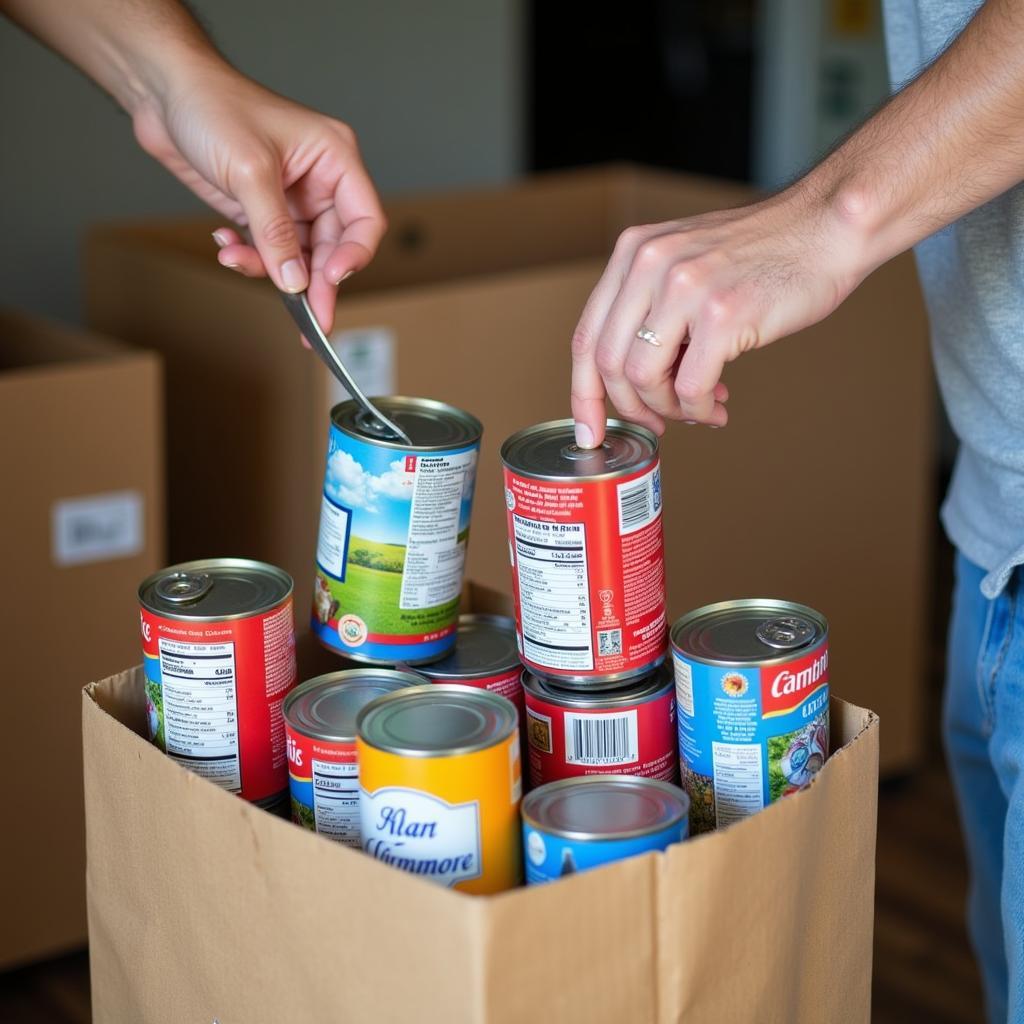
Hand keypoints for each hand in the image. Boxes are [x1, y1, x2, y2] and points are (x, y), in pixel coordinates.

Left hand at [132, 61, 385, 333]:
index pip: (365, 221)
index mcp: (335, 159)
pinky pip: (269, 250)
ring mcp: (292, 198)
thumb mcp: (250, 171)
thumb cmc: (212, 105)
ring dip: (269, 268)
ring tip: (236, 260)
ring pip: (298, 256)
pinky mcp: (263, 210)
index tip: (331, 281)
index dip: (354, 256)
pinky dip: (249, 256)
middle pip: (334, 248)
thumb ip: (275, 231)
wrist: (163, 92)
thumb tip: (296, 281)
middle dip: (314, 282)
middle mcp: (320, 182)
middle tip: (309, 321)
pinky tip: (226, 244)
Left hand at [569, 188, 866, 445]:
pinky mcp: (721, 314)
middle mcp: (649, 264)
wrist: (826, 228)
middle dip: (630, 408)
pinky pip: (689, 387)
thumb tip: (630, 382)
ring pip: (644, 379)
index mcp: (633, 253)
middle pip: (608, 364)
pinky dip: (697, 409)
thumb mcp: (684, 262)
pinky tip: (714, 407)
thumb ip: (649, 309)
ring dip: (666, 409)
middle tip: (657, 424)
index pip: (586, 337)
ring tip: (695, 409)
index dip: (584, 394)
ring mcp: (684, 287)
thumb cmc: (762, 254)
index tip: (591, 430)